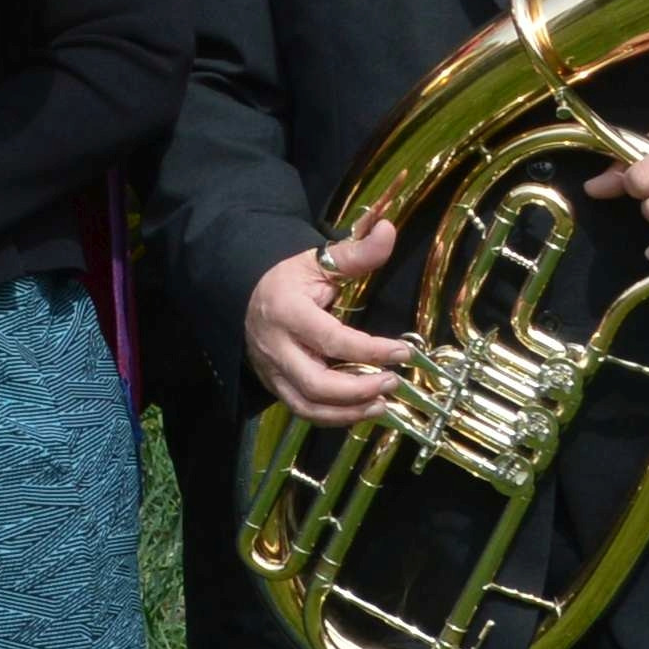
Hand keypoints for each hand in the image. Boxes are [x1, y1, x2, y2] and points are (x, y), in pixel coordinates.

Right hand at [245, 223, 410, 427]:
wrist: (244, 294)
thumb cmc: (287, 278)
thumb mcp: (318, 261)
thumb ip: (356, 252)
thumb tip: (390, 231)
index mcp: (287, 312)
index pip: (331, 340)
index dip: (370, 350)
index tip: (403, 352)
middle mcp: (276, 347)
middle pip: (316, 384)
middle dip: (359, 389)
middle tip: (392, 381)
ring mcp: (272, 370)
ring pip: (308, 405)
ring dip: (349, 411)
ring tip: (382, 403)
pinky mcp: (274, 385)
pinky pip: (303, 410)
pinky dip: (334, 417)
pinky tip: (361, 409)